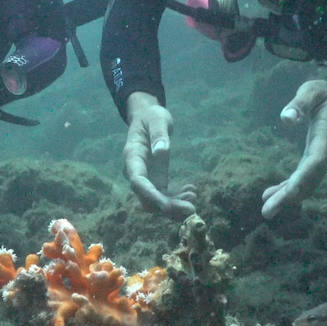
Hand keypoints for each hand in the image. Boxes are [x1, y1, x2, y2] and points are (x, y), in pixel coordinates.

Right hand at [123, 92, 196, 217]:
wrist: (148, 118)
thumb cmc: (151, 117)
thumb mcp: (157, 119)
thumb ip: (159, 134)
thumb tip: (161, 150)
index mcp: (132, 156)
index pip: (137, 181)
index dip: (150, 195)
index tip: (166, 206)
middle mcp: (136, 171)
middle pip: (147, 198)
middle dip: (167, 207)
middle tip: (191, 209)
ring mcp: (146, 178)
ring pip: (156, 202)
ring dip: (174, 206)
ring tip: (194, 197)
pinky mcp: (155, 180)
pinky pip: (164, 196)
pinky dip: (177, 199)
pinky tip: (192, 191)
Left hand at [261, 78, 326, 218]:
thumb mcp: (313, 91)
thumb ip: (300, 104)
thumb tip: (286, 119)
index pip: (316, 161)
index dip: (303, 179)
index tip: (287, 195)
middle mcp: (326, 151)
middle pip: (310, 179)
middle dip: (290, 196)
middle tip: (268, 212)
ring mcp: (322, 157)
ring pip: (306, 182)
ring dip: (287, 197)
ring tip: (267, 210)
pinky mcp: (315, 158)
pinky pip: (303, 177)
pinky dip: (288, 188)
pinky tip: (271, 195)